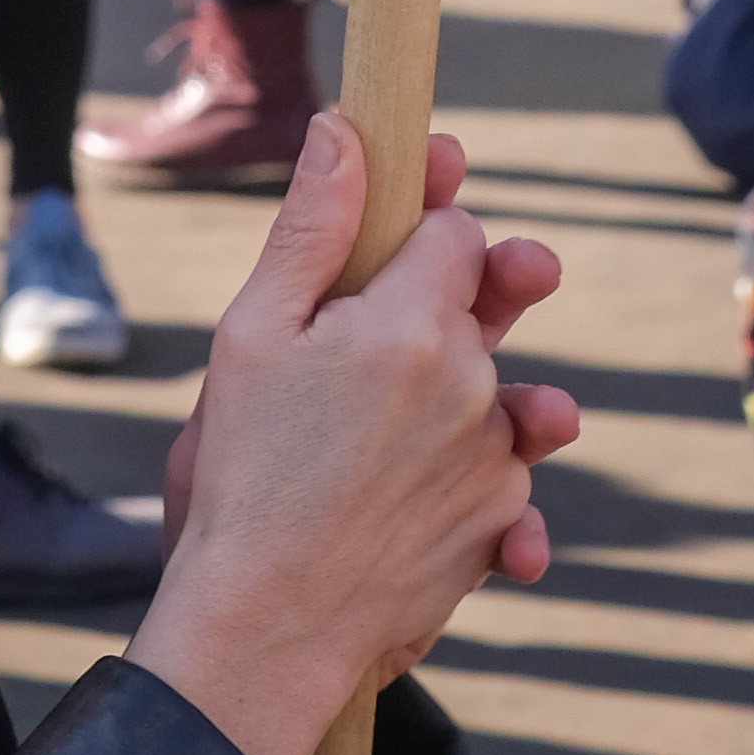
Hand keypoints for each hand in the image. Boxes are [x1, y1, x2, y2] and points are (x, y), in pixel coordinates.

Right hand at [133, 117, 577, 754]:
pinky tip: (452, 493)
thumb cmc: (245, 470)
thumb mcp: (254, 331)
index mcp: (413, 324)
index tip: (411, 210)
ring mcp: (492, 464)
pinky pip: (509, 480)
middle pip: (493, 305)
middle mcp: (471, 387)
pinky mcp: (498, 528)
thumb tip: (346, 128)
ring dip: (488, 390)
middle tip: (476, 290)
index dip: (431, 217)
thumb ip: (314, 225)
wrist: (268, 626)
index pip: (457, 233)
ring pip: (501, 394)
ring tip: (455, 403)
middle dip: (482, 287)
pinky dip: (488, 482)